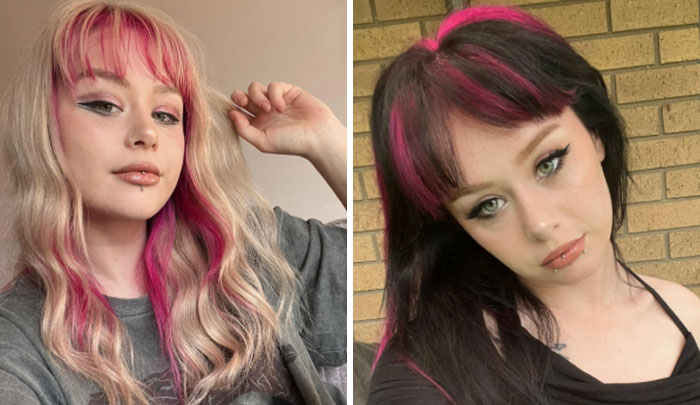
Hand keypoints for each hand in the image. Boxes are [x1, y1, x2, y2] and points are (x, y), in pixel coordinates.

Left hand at [229, 81, 346, 206]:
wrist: (317, 136)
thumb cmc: (293, 143)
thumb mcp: (263, 142)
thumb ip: (244, 129)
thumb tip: (231, 113)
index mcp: (257, 125)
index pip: (237, 111)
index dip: (232, 107)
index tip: (234, 110)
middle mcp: (264, 112)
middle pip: (242, 96)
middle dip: (239, 96)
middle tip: (244, 102)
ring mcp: (275, 101)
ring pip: (255, 88)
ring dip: (258, 96)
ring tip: (269, 109)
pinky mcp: (288, 91)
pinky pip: (273, 86)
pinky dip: (275, 95)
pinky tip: (282, 106)